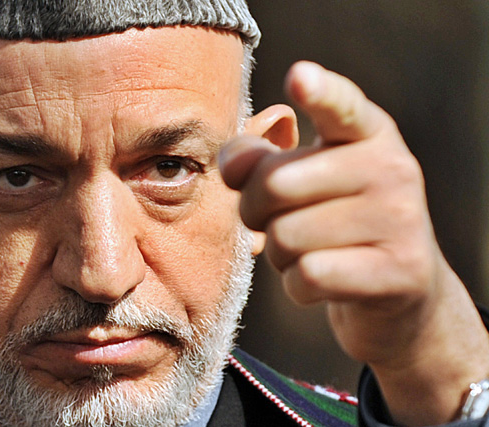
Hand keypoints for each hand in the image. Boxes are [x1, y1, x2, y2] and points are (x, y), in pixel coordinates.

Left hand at [220, 61, 488, 425]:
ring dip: (279, 254)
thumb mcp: (300, 178)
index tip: (299, 77)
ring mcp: (402, 220)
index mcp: (367, 133)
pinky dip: (297, 286)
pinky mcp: (400, 272)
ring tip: (308, 251)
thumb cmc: (331, 221)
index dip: (319, 92)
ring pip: (285, 237)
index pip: (340, 105)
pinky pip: (306, 277)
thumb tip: (231, 165)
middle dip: (253, 210)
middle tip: (271, 219)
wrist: (399, 288)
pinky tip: (323, 280)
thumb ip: (257, 160)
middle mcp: (392, 168)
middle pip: (274, 184)